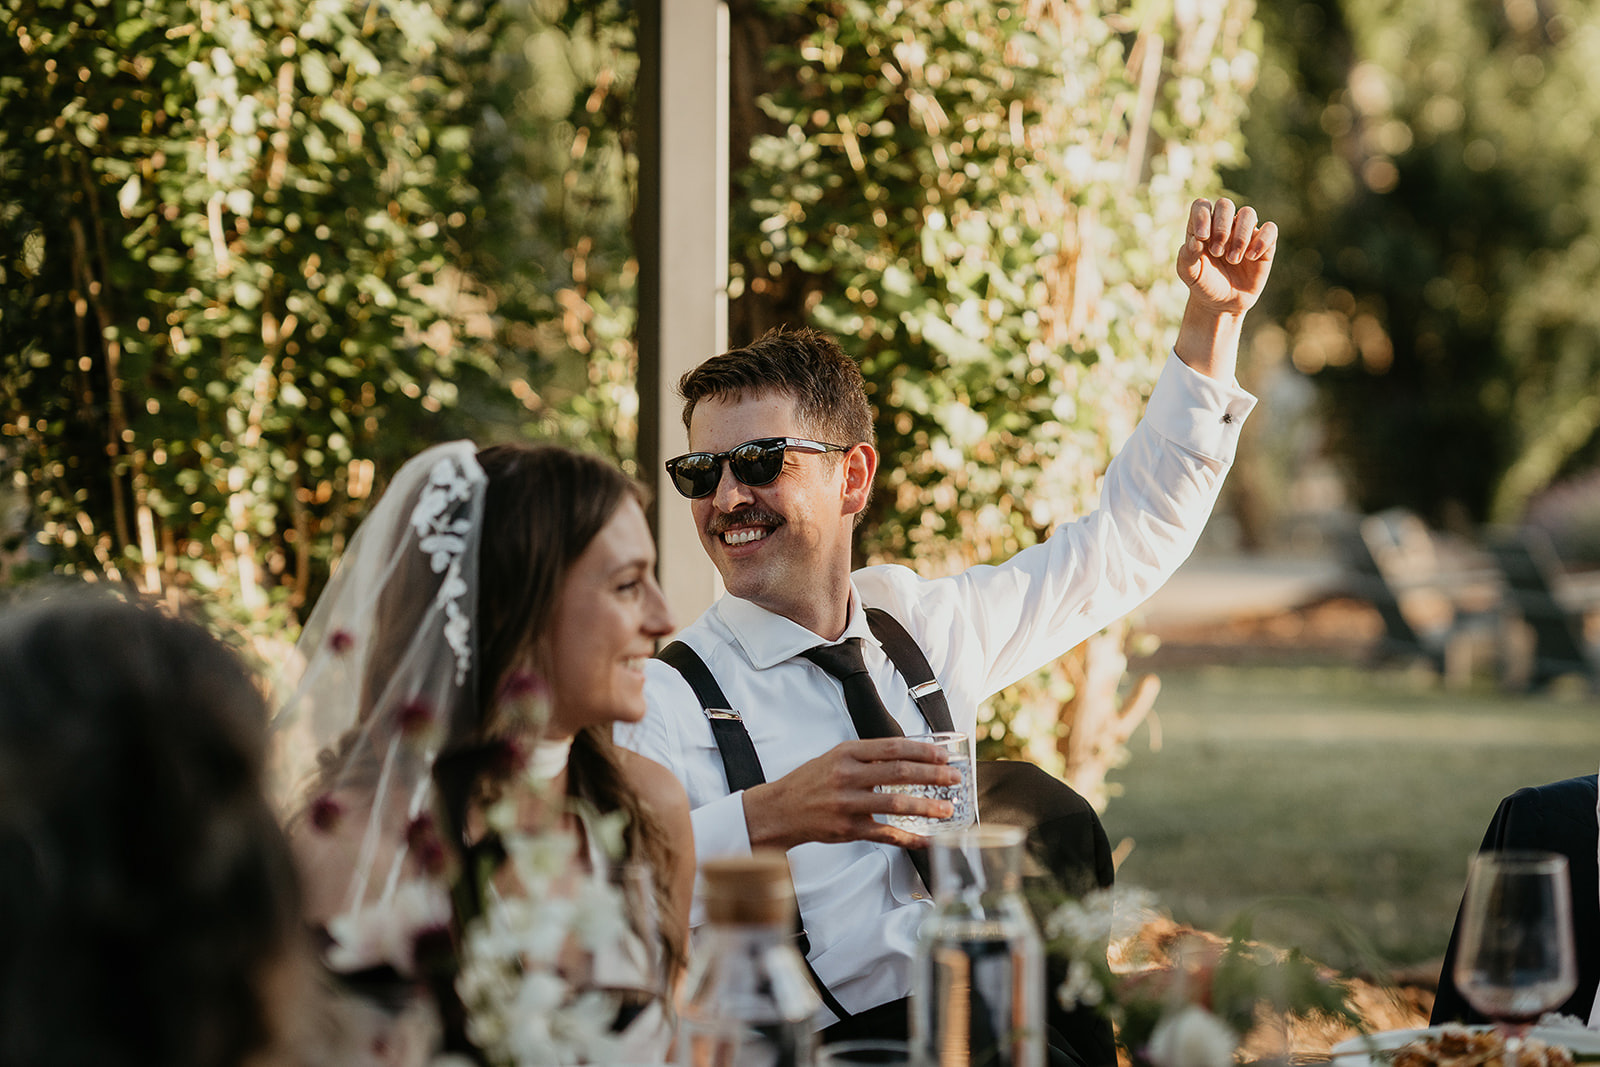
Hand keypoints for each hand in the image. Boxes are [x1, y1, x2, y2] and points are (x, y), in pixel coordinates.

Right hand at [741, 738, 961, 851]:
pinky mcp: (848, 829)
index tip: (943, 755)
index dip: (922, 751)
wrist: (780, 810)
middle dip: (933, 775)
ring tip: (947, 808)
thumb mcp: (835, 758)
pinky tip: (925, 839)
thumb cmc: (811, 782)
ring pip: (896, 803)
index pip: (893, 747)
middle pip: (900, 772)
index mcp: (847, 753)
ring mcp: (848, 804)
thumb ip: (868, 756)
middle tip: (954, 778)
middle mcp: (847, 776)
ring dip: (926, 806)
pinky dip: (908, 837)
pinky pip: (885, 834)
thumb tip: (909, 756)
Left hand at [1175, 197, 1277, 314]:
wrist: (1223, 303)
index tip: (1202, 237)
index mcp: (1203, 226)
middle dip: (1221, 227)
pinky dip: (1262, 240)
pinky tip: (1251, 257)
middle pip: (1225, 205)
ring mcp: (1245, 232)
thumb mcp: (1189, 274)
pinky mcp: (1264, 243)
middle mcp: (1225, 224)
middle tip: (1217, 252)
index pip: (1202, 205)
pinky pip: (1270, 228)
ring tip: (1233, 259)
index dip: (1202, 216)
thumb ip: (1187, 256)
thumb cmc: (1204, 283)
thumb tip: (1196, 240)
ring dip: (1240, 236)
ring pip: (1248, 213)